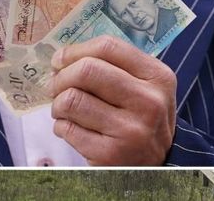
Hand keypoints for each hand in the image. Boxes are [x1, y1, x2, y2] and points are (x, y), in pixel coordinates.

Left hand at [50, 35, 176, 165]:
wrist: (155, 166)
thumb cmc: (143, 118)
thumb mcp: (146, 87)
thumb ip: (116, 67)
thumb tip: (65, 57)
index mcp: (158, 77)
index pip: (109, 47)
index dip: (77, 50)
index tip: (61, 59)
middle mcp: (148, 101)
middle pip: (87, 70)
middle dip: (62, 76)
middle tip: (55, 85)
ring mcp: (129, 129)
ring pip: (71, 100)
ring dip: (58, 104)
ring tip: (64, 109)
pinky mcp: (109, 153)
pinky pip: (67, 128)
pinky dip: (61, 126)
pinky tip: (71, 128)